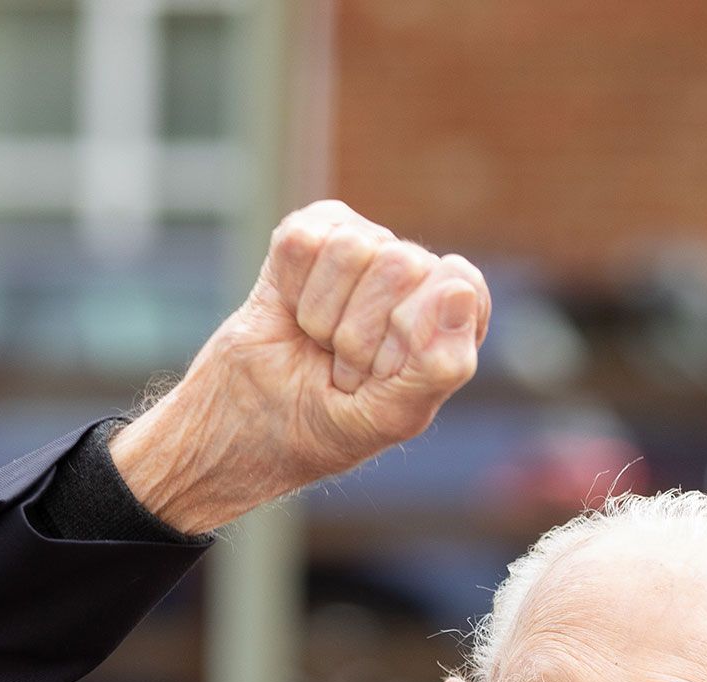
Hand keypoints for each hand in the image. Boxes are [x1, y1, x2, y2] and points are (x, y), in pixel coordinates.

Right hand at [111, 200, 490, 532]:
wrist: (246, 425)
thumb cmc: (328, 426)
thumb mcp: (392, 415)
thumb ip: (439, 364)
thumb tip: (460, 289)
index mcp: (452, 319)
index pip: (459, 288)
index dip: (414, 336)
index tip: (384, 376)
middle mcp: (414, 274)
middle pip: (402, 265)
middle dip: (361, 335)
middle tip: (343, 368)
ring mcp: (363, 246)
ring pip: (351, 250)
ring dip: (323, 318)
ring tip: (319, 345)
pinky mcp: (311, 231)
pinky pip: (304, 243)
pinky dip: (290, 291)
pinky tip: (292, 314)